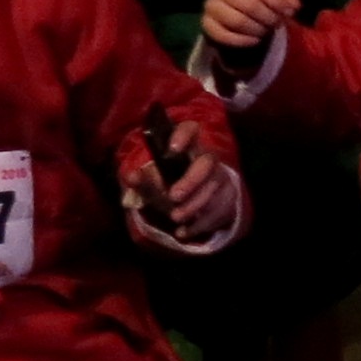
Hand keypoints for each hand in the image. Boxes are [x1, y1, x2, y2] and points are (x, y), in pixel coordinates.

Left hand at [119, 116, 239, 243]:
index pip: (190, 129)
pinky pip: (219, 210)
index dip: (183, 135)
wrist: (193, 207)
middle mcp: (207, 159)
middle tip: (173, 196)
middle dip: (191, 181)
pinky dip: (200, 224)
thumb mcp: (152, 185)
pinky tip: (184, 231)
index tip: (171, 150)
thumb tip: (131, 176)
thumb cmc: (169, 187)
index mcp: (187, 147)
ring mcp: (221, 179)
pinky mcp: (229, 199)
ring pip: (214, 189)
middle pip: (207, 163)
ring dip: (194, 205)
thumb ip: (142, 181)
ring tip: (175, 218)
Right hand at [199, 0, 303, 52]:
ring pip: (236, 21)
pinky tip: (255, 40)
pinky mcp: (207, 24)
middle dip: (268, 17)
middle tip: (278, 23)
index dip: (275, 0)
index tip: (290, 12)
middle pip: (248, 5)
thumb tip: (293, 5)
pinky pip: (223, 35)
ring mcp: (211, 5)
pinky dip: (243, 41)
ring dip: (257, 29)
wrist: (245, 14)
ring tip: (266, 31)